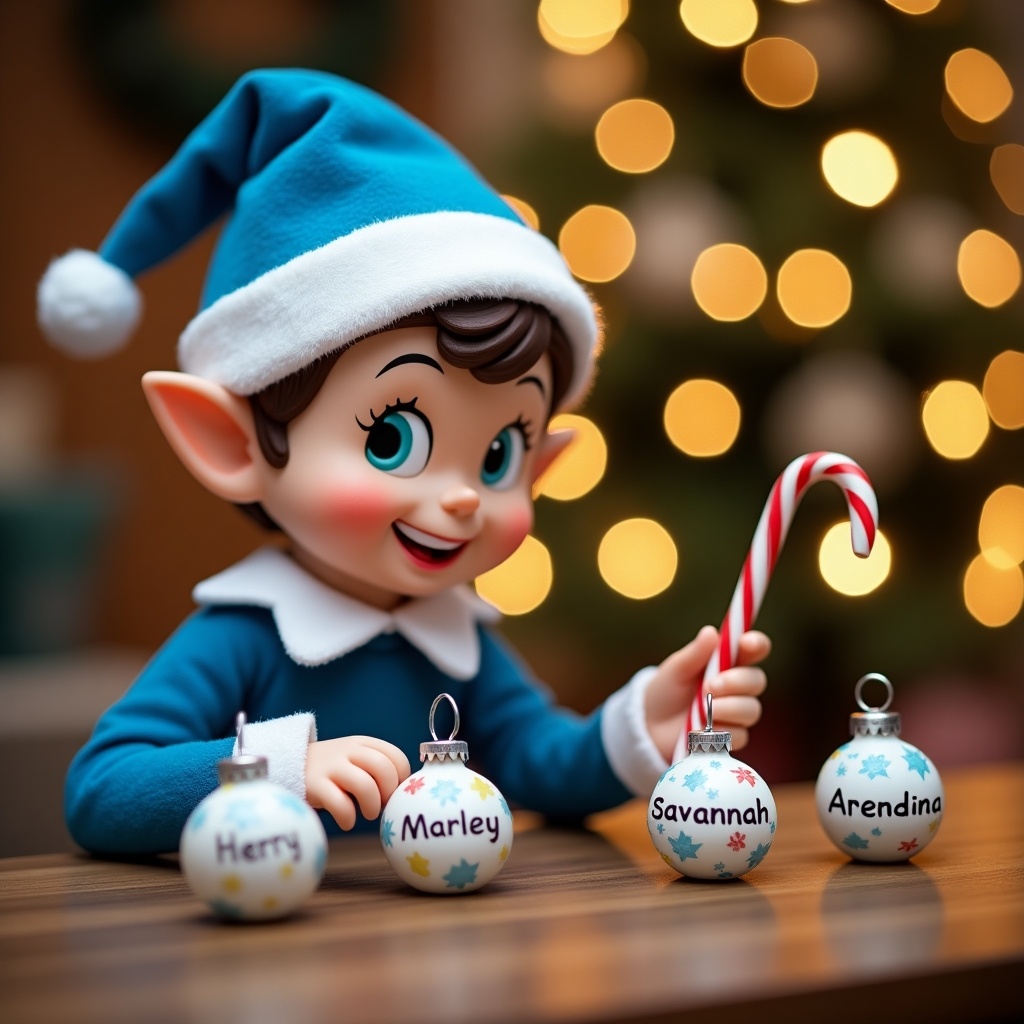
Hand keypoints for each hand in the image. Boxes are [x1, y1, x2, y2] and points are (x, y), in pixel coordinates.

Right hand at [305, 736, 410, 829]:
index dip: (401, 780)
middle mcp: (349, 751)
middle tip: (382, 805)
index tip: (393, 793)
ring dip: (372, 806)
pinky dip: (348, 818)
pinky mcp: (314, 785)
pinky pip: (339, 804)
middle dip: (388, 793)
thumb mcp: (356, 759)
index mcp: (364, 743)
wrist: (290, 763)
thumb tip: (402, 794)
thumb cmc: (334, 770)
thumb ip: (377, 768)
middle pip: (383, 768)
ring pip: (365, 785)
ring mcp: (331, 766)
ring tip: (368, 814)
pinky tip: (347, 822)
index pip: (396, 757)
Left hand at [644, 626, 769, 760]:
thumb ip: (695, 653)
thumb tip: (711, 632)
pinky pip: (739, 735)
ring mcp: (737, 713)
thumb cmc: (666, 691)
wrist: (651, 727)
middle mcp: (737, 687)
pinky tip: (700, 728)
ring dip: (728, 708)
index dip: (756, 643)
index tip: (747, 642)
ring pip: (751, 709)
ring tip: (702, 708)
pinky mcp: (732, 737)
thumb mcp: (675, 670)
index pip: (753, 649)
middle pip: (757, 680)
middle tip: (710, 685)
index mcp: (727, 663)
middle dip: (737, 681)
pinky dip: (719, 731)